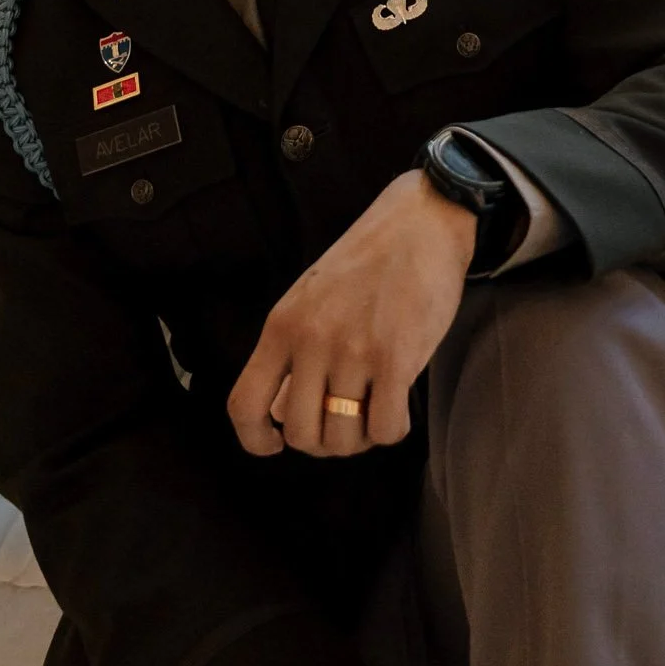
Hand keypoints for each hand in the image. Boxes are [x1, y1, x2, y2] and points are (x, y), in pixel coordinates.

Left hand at [228, 170, 474, 456]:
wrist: (420, 222)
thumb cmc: (366, 264)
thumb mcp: (309, 300)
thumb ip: (290, 355)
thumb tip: (277, 414)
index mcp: (282, 326)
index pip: (244, 404)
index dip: (255, 439)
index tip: (276, 443)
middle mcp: (311, 340)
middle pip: (300, 433)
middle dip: (323, 442)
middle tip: (344, 421)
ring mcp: (353, 350)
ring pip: (343, 439)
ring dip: (360, 439)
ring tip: (373, 411)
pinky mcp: (396, 358)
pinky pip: (386, 429)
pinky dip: (392, 431)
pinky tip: (399, 406)